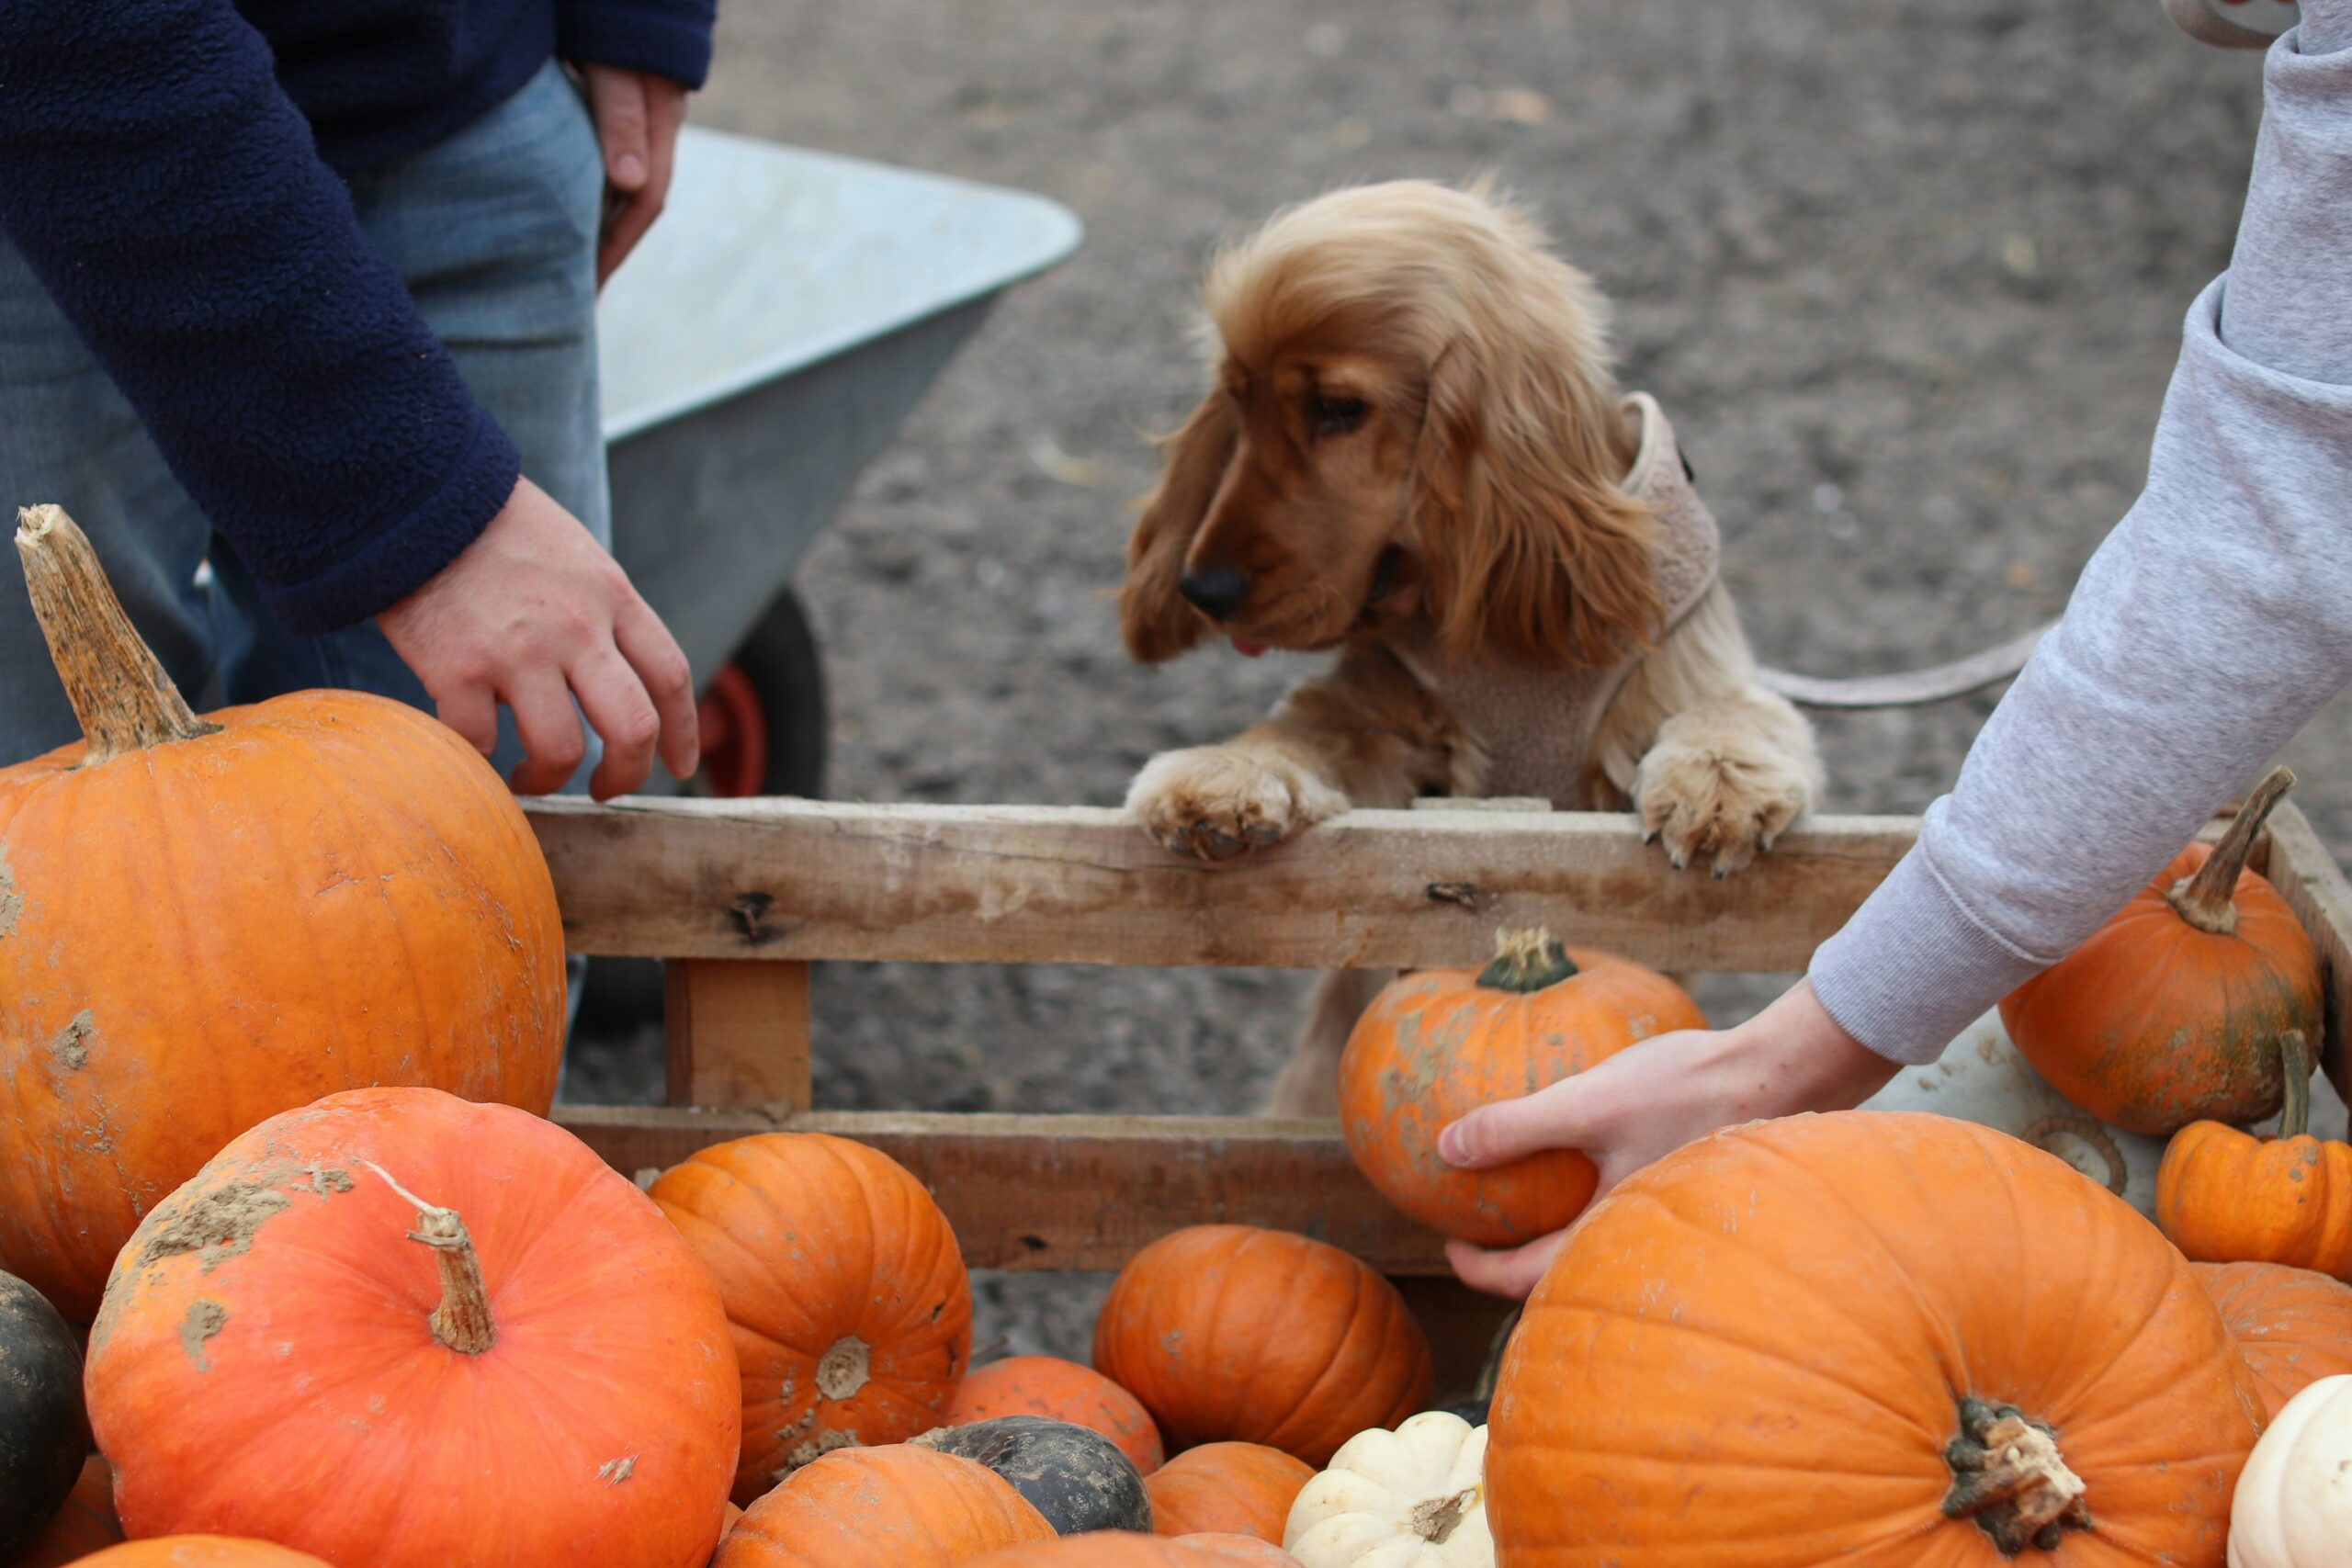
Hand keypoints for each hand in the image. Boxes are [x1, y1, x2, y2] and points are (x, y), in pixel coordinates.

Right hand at [378, 477, 698, 799]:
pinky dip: (478, 760)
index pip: (670, 676)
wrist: (416, 494)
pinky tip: (474, 753)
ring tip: (529, 778)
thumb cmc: (495, 528)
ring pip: (561, 750)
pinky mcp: (457, 669)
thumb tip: (609, 682)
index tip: (679, 766)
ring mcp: (518, 651)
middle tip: (605, 790)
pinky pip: (479, 742)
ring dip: (549, 780)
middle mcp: (576, 628)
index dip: (683, 732)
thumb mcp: (575, 556)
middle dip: (627, 774)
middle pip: (633, 727)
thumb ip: (600, 613)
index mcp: (611, 597)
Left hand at [580, 63, 688, 285]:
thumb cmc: (612, 25)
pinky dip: (596, 188)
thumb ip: (621, 121)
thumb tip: (631, 184)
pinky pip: (613, 160)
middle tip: (579, 286)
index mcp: (661, 126)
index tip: (590, 284)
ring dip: (604, 218)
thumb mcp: (613, 72)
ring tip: (573, 251)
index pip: (645, 202)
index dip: (617, 247)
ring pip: (628, 181)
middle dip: (612, 245)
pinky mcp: (625, 102)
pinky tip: (573, 198)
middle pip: (639, 201)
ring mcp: (645, 116)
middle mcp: (658, 127)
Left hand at [1436, 980, 1897, 1298]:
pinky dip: (1590, 1195)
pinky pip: (1626, 1203)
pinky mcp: (1689, 1184)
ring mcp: (1671, 1214)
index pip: (1532, 1280)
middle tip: (1478, 1230)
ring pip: (1599, 1238)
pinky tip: (1582, 1153)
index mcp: (1615, 1232)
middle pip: (1566, 1271)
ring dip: (1556, 1229)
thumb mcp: (1590, 1102)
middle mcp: (1645, 1239)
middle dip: (1516, 1260)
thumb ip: (1517, 1126)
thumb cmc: (1687, 1087)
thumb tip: (1447, 1149)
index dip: (1481, 1271)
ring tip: (1523, 1196)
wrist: (1785, 1071)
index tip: (1449, 1247)